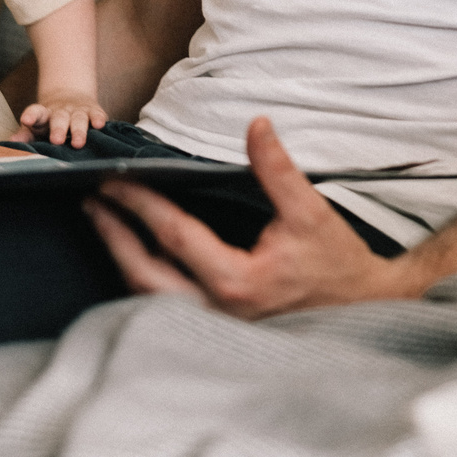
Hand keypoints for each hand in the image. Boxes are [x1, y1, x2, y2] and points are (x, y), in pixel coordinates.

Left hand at [17, 89, 103, 148]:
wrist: (71, 98)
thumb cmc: (50, 122)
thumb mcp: (36, 127)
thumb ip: (25, 135)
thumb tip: (11, 142)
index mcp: (44, 115)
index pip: (36, 112)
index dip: (31, 115)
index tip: (26, 120)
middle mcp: (61, 111)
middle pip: (59, 118)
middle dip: (58, 129)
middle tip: (56, 140)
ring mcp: (78, 111)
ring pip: (79, 119)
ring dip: (78, 131)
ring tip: (78, 143)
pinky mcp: (94, 111)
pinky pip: (97, 115)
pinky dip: (98, 119)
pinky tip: (99, 125)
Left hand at [83, 117, 424, 318]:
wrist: (364, 309)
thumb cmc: (336, 264)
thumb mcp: (310, 212)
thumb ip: (278, 169)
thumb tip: (255, 125)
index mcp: (236, 280)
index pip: (173, 235)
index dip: (139, 204)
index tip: (114, 181)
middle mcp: (217, 310)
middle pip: (144, 274)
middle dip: (113, 235)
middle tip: (92, 202)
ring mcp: (214, 326)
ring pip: (149, 298)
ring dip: (123, 259)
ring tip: (105, 225)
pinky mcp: (217, 331)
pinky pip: (165, 307)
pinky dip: (143, 281)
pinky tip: (135, 257)